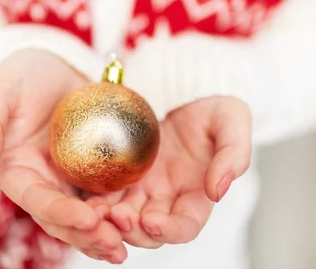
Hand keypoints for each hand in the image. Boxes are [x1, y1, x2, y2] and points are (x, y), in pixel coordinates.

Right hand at [0, 49, 127, 263]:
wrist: (54, 63)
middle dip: (88, 236)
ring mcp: (72, 178)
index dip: (60, 213)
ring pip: (90, 215)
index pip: (37, 200)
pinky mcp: (97, 169)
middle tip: (115, 245)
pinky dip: (125, 208)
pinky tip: (145, 218)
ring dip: (108, 233)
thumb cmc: (20, 75)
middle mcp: (44, 182)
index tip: (87, 219)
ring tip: (130, 243)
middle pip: (64, 219)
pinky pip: (111, 193)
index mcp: (18, 172)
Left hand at [86, 96, 251, 248]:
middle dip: (134, 230)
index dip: (171, 230)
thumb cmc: (214, 104)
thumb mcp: (232, 121)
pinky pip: (103, 192)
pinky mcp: (119, 172)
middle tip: (118, 218)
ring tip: (95, 213)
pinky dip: (93, 200)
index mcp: (196, 194)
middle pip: (148, 229)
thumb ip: (233, 155)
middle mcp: (166, 198)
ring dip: (108, 221)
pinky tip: (82, 196)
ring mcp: (141, 187)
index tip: (154, 223)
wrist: (184, 86)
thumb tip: (218, 191)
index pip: (186, 225)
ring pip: (122, 216)